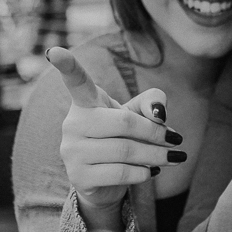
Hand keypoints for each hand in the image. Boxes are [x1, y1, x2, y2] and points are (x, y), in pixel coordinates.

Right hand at [49, 47, 184, 231]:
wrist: (106, 181)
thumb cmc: (122, 139)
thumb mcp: (138, 115)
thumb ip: (152, 103)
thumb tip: (159, 113)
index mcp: (85, 102)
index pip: (76, 81)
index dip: (67, 65)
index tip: (55, 51)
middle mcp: (73, 123)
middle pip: (124, 122)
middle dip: (155, 133)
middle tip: (177, 140)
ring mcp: (72, 151)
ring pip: (124, 151)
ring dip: (156, 155)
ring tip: (173, 157)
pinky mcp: (79, 177)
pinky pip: (120, 173)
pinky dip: (143, 172)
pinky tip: (152, 171)